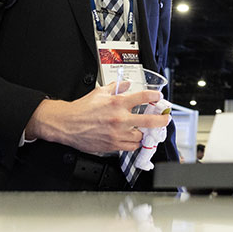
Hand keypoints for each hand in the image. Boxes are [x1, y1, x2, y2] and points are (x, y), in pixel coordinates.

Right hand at [24, 84, 169, 154]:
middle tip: (165, 119)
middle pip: (149, 121)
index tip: (159, 97)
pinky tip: (133, 138)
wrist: (67, 124)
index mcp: (117, 103)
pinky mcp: (112, 145)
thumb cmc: (81, 109)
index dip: (154, 96)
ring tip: (144, 129)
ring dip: (143, 133)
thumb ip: (116, 87)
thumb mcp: (99, 92)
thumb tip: (126, 84)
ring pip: (140, 137)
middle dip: (161, 120)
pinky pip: (130, 146)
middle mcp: (119, 119)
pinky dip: (133, 143)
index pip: (143, 97)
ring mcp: (117, 134)